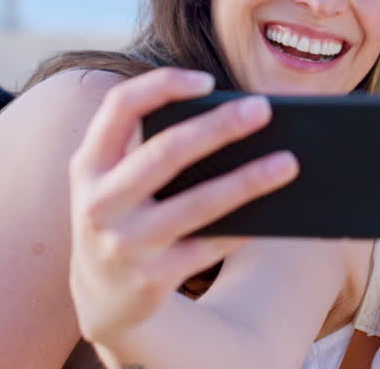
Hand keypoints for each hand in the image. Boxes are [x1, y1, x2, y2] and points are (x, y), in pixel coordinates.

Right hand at [67, 68, 298, 348]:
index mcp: (89, 164)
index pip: (119, 106)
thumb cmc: (127, 216)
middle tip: (263, 108)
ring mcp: (125, 244)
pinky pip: (211, 246)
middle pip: (166, 151)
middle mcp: (100, 203)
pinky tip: (276, 208)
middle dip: (218, 126)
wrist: (100, 299)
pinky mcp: (152, 279)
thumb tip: (238, 122)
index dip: (162, 85)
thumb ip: (153, 149)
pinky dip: (246, 225)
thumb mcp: (118, 182)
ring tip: (290, 162)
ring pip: (198, 204)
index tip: (208, 80)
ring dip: (249, 180)